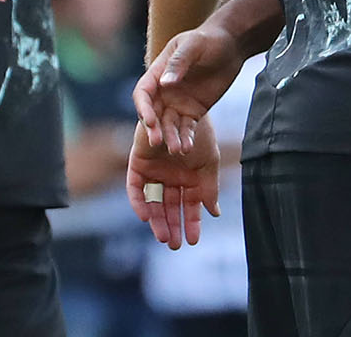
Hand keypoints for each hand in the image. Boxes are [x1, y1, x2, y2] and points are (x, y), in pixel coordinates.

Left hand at [126, 123, 220, 250]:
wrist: (182, 105)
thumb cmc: (199, 131)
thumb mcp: (208, 162)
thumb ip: (209, 188)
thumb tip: (215, 213)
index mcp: (189, 177)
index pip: (190, 206)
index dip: (192, 222)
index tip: (194, 240)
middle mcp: (171, 177)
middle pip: (169, 208)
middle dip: (173, 226)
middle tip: (175, 245)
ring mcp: (154, 172)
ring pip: (153, 202)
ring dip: (156, 220)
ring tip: (164, 236)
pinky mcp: (137, 164)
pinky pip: (135, 188)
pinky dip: (138, 201)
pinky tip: (145, 216)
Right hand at [135, 27, 243, 154]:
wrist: (231, 45)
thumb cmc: (208, 39)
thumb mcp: (193, 45)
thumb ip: (179, 63)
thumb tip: (165, 83)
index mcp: (157, 74)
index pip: (143, 94)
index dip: (143, 108)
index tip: (149, 121)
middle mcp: (164, 92)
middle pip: (153, 114)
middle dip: (154, 129)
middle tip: (157, 142)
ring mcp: (178, 103)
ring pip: (169, 125)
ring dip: (171, 137)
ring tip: (177, 149)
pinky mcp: (193, 111)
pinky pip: (187, 127)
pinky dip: (186, 138)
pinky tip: (188, 148)